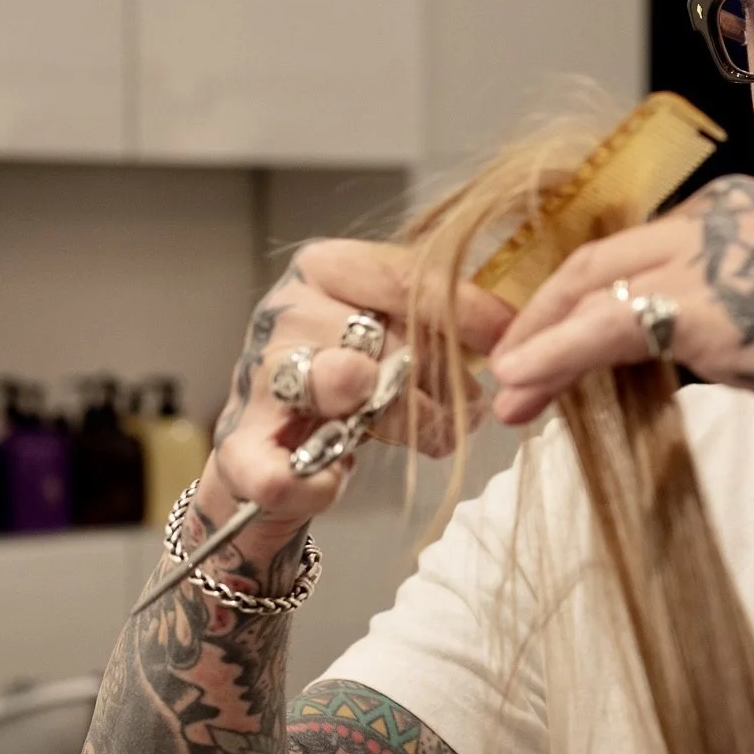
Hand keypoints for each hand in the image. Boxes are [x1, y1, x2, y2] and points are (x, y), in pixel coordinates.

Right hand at [201, 241, 510, 543]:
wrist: (276, 453)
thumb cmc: (353, 383)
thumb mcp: (402, 334)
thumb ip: (448, 322)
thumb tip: (515, 330)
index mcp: (326, 269)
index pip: (404, 277)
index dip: (465, 311)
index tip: (510, 341)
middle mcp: (286, 312)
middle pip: (386, 335)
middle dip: (442, 380)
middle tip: (468, 407)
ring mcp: (258, 376)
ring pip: (344, 384)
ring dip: (403, 422)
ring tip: (429, 437)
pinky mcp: (238, 444)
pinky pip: (277, 469)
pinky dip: (315, 484)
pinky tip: (335, 481)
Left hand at [489, 176, 753, 427]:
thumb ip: (751, 314)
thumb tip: (710, 349)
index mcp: (746, 211)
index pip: (640, 250)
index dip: (581, 298)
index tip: (551, 341)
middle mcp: (717, 218)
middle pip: (597, 264)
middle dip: (539, 319)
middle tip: (507, 370)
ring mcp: (709, 259)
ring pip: (586, 293)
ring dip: (532, 348)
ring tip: (501, 398)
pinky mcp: (703, 310)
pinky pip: (598, 332)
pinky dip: (545, 361)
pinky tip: (515, 395)